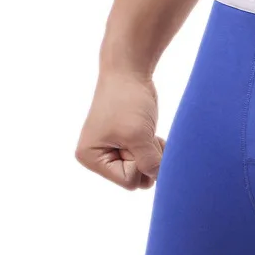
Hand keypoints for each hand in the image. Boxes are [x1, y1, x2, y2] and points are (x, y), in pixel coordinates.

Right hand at [76, 72, 164, 189]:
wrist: (129, 72)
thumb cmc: (127, 102)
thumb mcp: (138, 136)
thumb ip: (150, 163)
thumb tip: (162, 178)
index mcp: (91, 158)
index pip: (128, 181)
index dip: (140, 164)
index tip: (136, 141)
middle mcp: (99, 158)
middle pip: (137, 179)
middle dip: (147, 160)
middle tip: (144, 136)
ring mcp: (115, 151)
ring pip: (145, 170)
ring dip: (154, 154)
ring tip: (148, 133)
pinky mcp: (129, 143)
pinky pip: (148, 159)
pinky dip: (156, 149)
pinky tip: (153, 134)